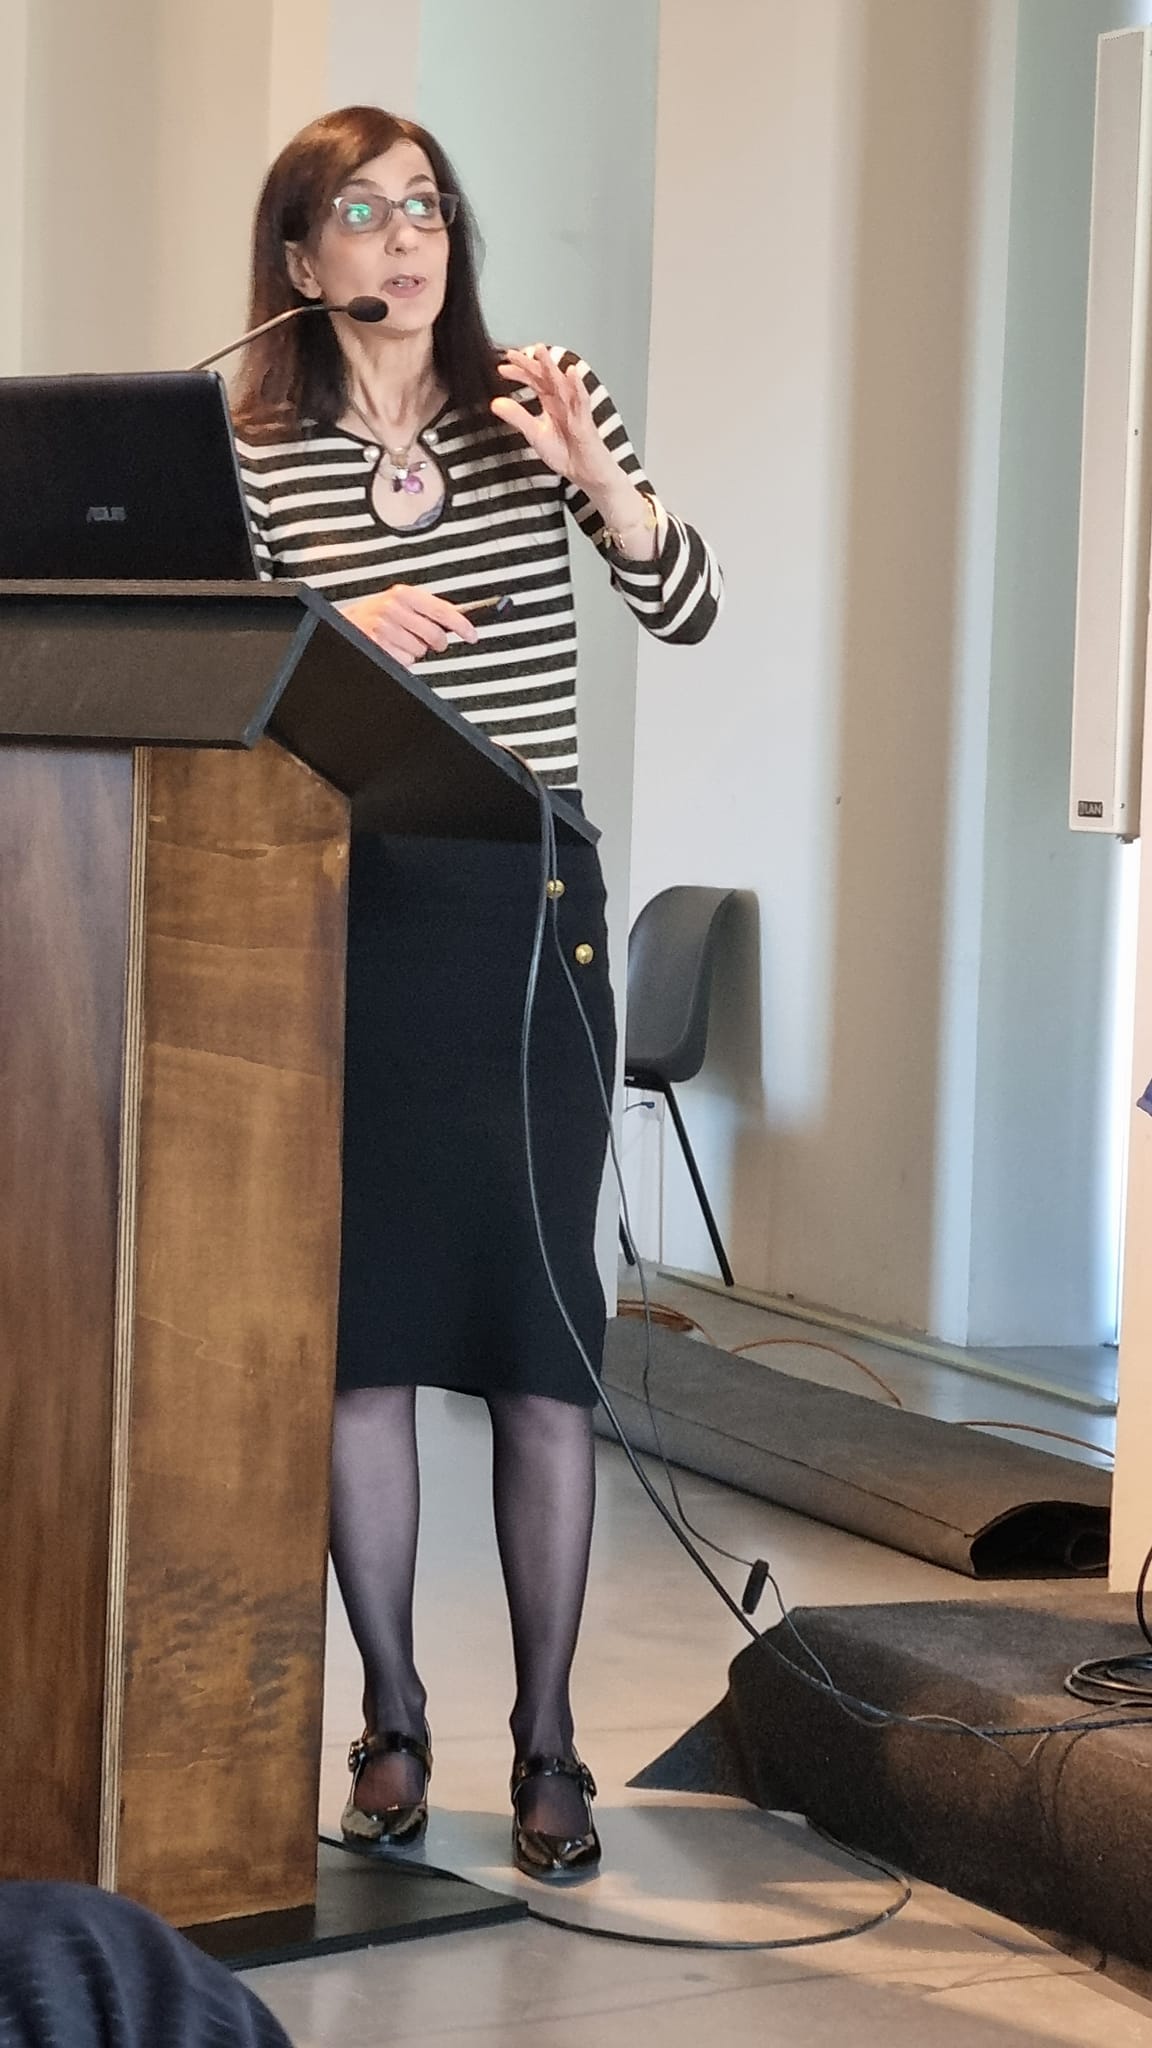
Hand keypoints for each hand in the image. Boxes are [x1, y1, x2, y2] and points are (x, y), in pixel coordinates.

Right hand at [337, 585, 477, 666]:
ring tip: (400, 640)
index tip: (472, 635)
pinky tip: (392, 648)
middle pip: (434, 635)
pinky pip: (405, 661)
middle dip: (437, 642)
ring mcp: (384, 628)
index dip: (461, 625)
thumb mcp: (400, 602)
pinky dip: (402, 659)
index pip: (442, 610)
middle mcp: (393, 608)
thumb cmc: (375, 614)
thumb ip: (426, 608)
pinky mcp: (378, 646)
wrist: (344, 623)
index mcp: (403, 594)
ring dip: (415, 650)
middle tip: (431, 642)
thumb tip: (457, 619)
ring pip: (420, 650)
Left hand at [491, 347, 615, 492]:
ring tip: (540, 351)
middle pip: (546, 377)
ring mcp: (576, 410)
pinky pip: (582, 401)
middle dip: (531, 364)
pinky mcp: (586, 422)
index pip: (535, 381)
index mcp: (551, 403)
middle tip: (513, 353)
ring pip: (563, 384)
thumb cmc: (568, 453)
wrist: (589, 474)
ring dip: (552, 367)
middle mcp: (563, 401)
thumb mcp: (536, 435)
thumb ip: (518, 418)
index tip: (502, 368)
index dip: (519, 373)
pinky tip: (571, 373)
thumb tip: (495, 403)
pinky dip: (577, 386)